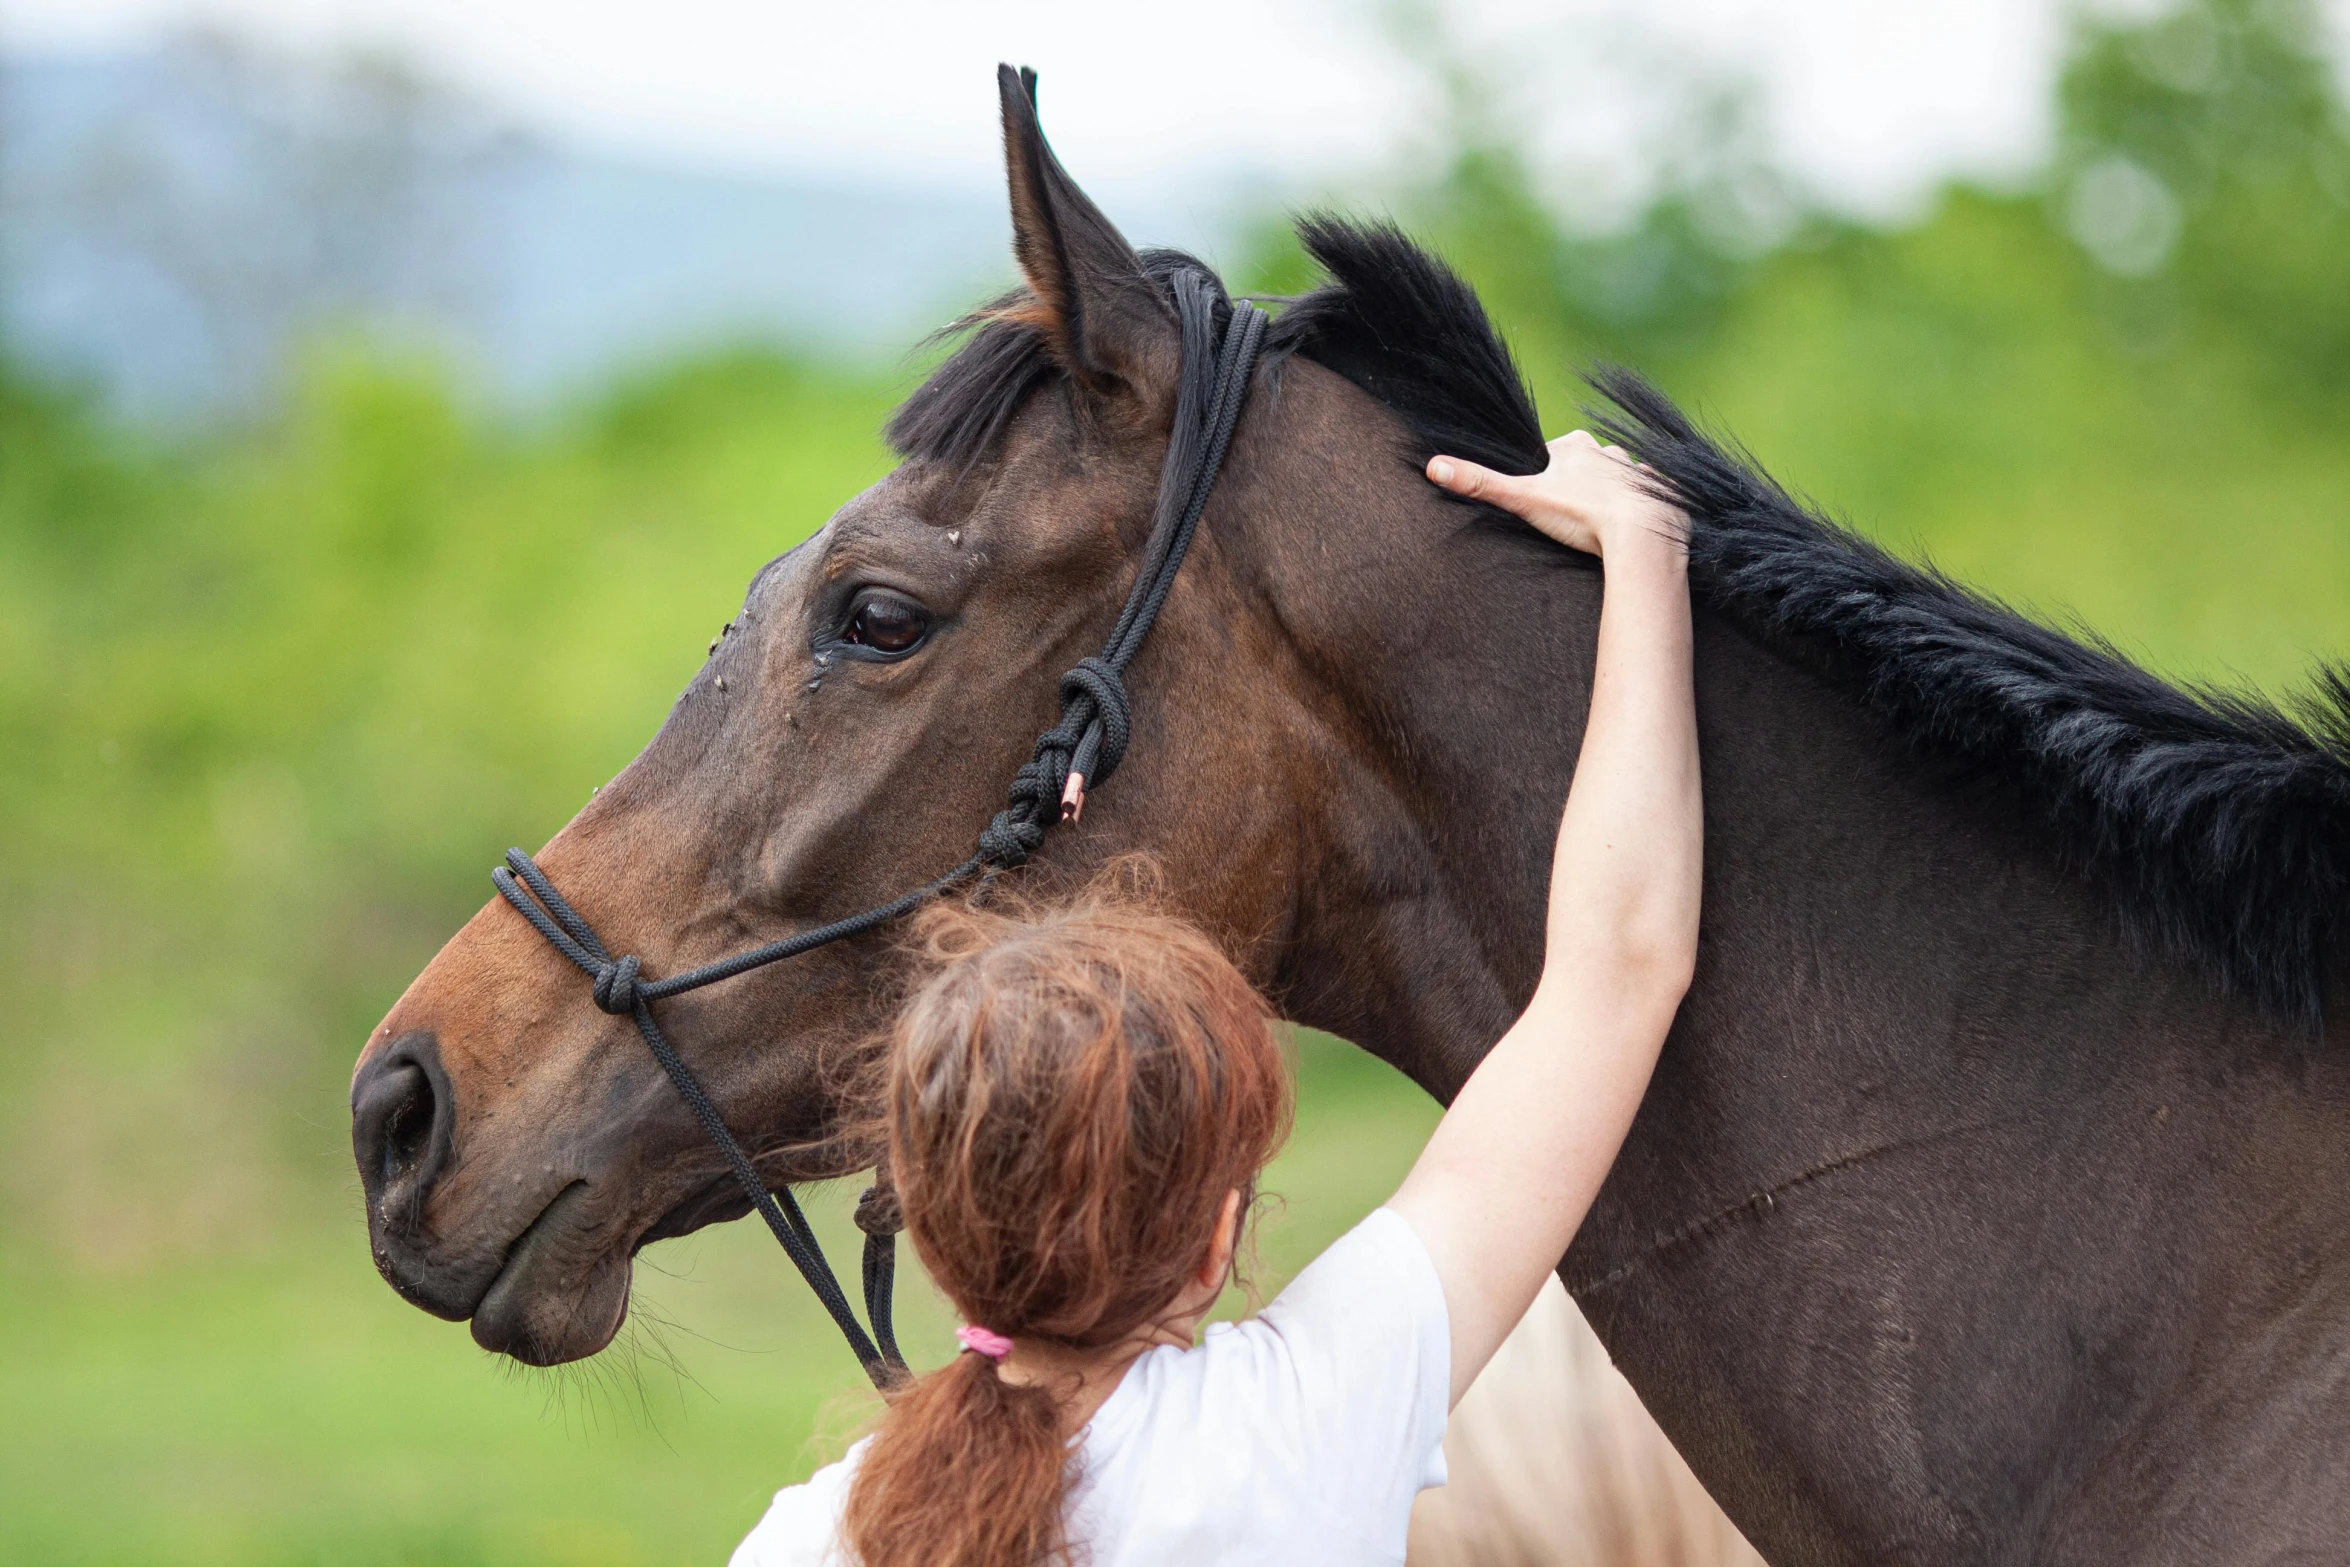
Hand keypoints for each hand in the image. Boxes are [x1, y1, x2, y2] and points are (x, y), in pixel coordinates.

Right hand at [1426, 431, 1685, 559]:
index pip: (1557, 451)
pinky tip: (1642, 522)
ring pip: (1624, 475)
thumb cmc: (1582, 515)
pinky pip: (1655, 494)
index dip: (1549, 472)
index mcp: (1576, 447)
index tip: (1546, 493)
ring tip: (1607, 519)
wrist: (1641, 534)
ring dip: (1616, 491)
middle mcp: (1610, 452)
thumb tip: (1434, 467)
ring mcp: (1640, 471)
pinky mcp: (1665, 493)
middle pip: (1591, 460)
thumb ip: (1481, 484)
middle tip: (1574, 509)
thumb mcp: (1524, 499)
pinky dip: (1648, 505)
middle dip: (1583, 479)